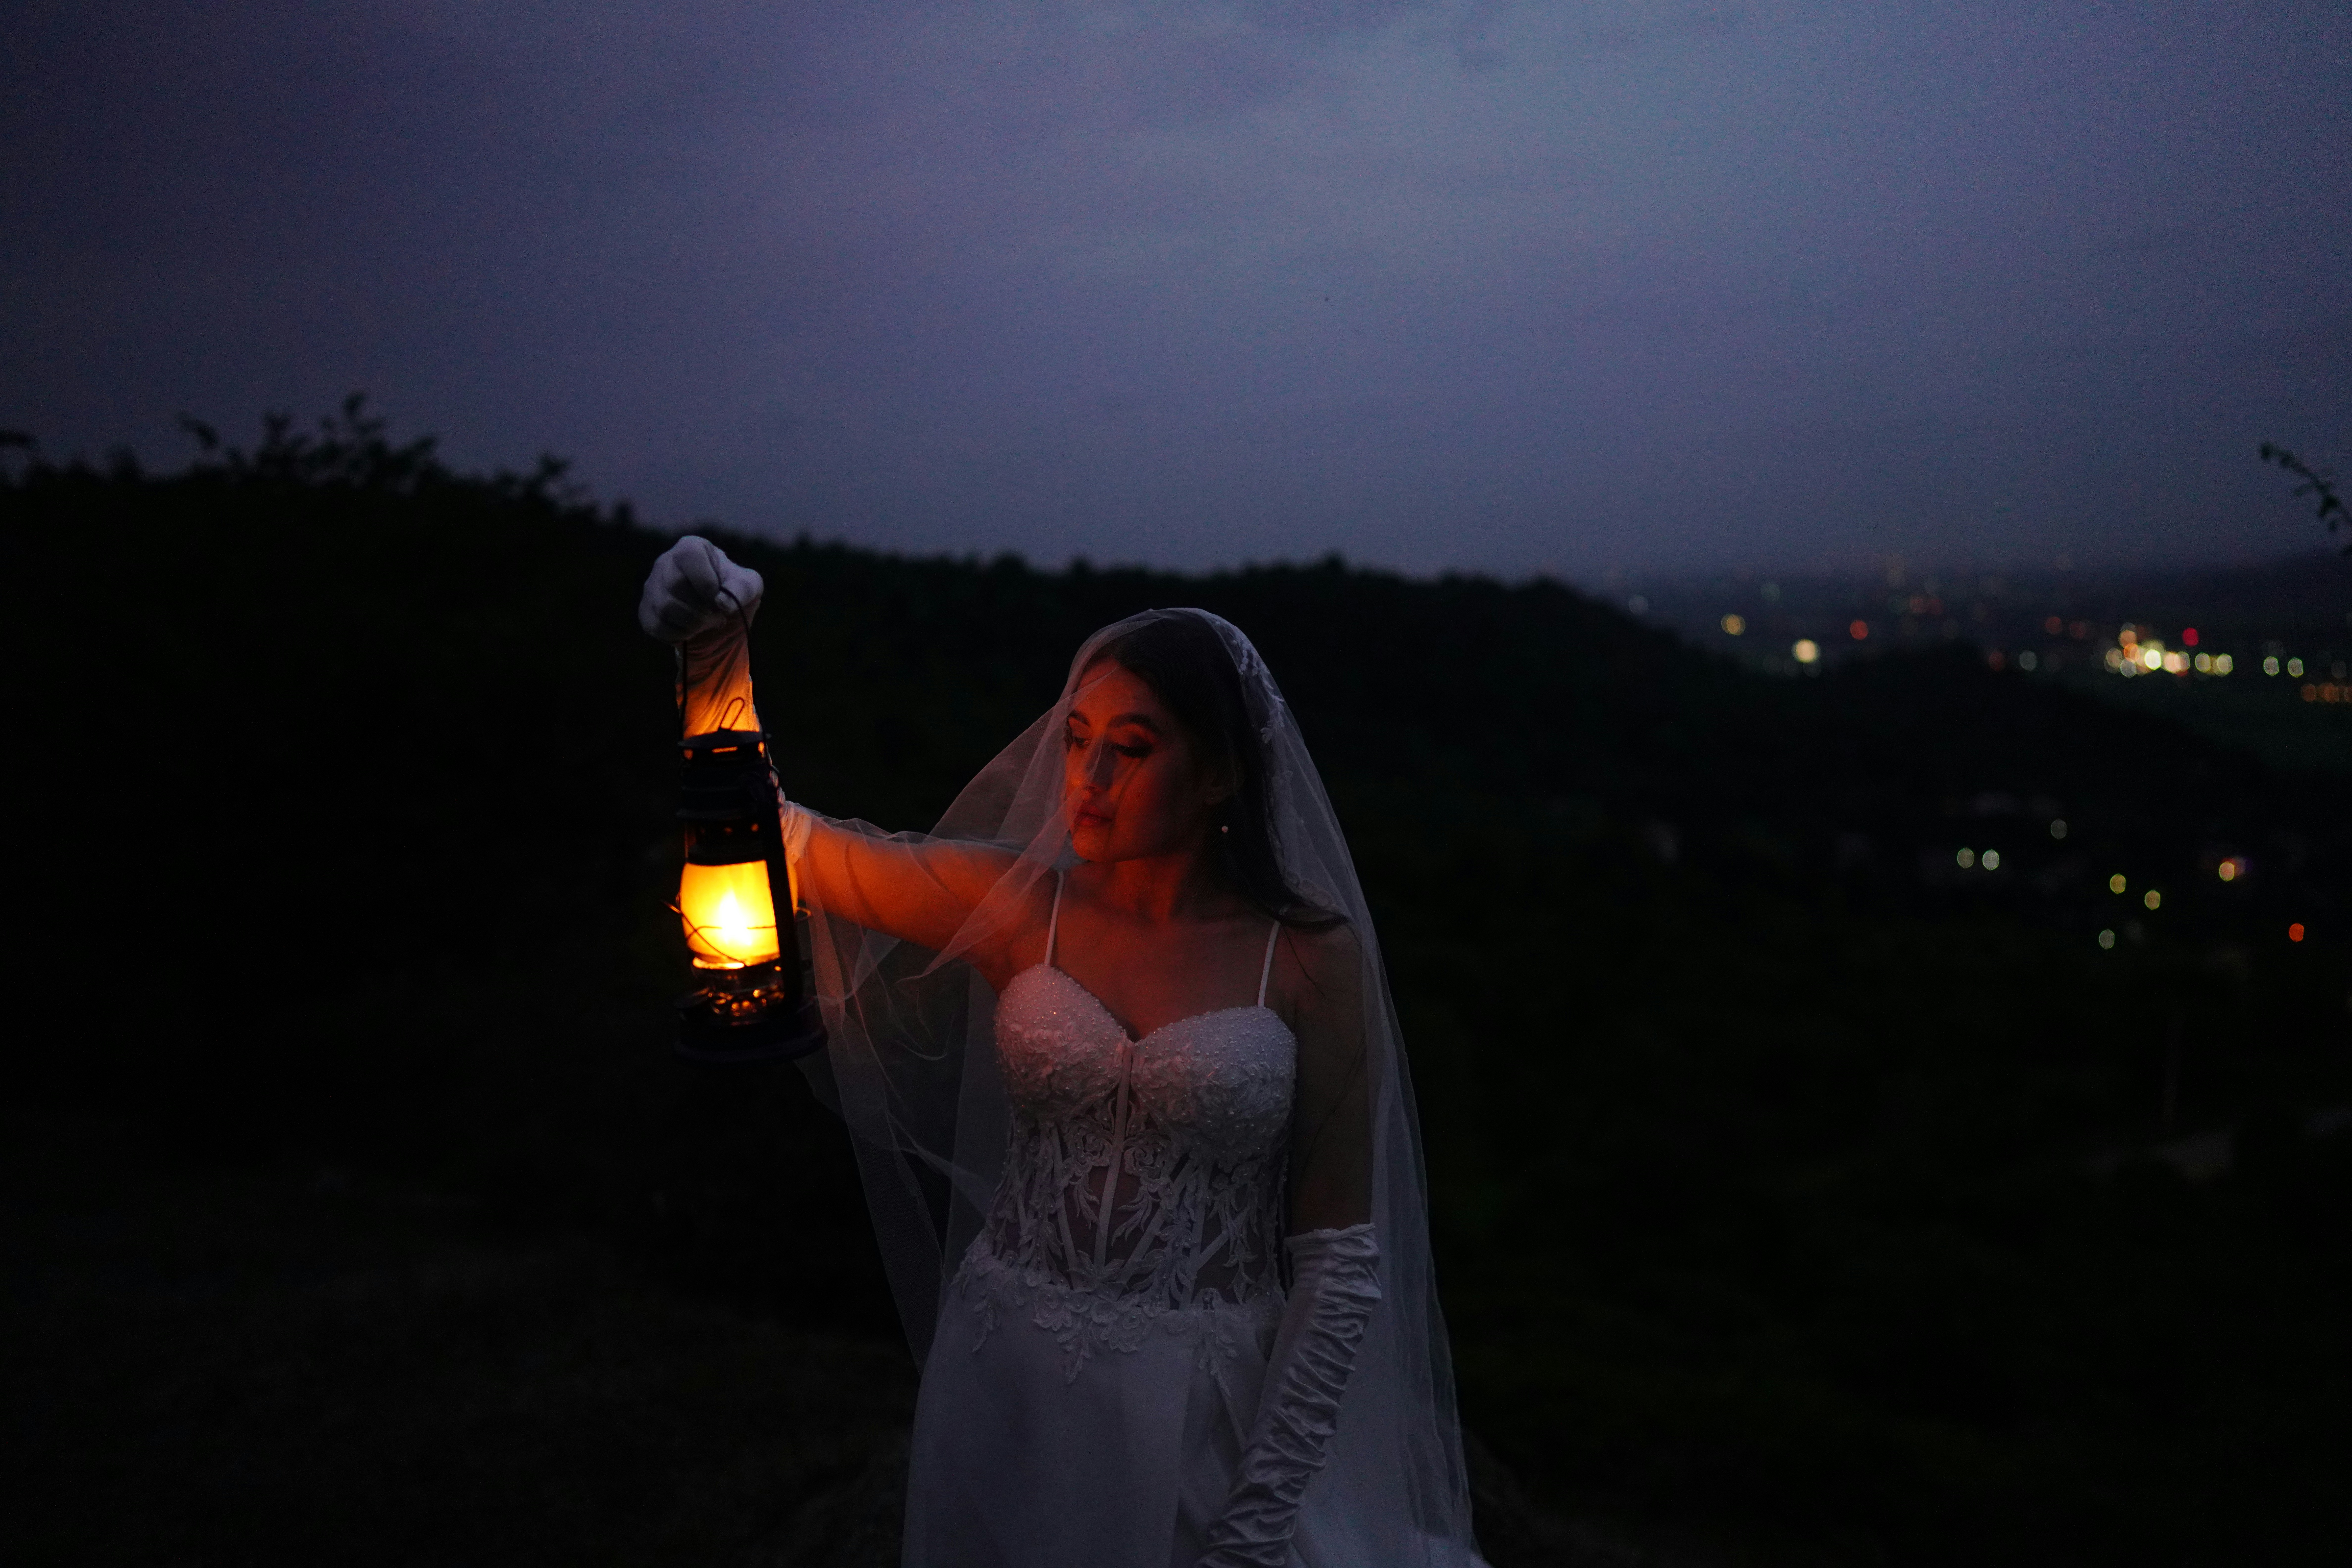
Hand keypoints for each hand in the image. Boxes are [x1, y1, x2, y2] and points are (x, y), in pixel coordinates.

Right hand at [638, 536, 763, 643]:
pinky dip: (680, 634)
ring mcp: (652, 587)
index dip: (706, 582)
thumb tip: (722, 602)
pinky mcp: (646, 611)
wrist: (717, 616)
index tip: (719, 598)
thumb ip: (742, 588)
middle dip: (702, 608)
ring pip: (665, 607)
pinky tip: (692, 631)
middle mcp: (665, 562)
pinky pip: (657, 625)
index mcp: (691, 548)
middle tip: (718, 616)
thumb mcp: (749, 586)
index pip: (689, 556)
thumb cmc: (732, 592)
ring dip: (693, 623)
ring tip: (708, 623)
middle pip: (675, 585)